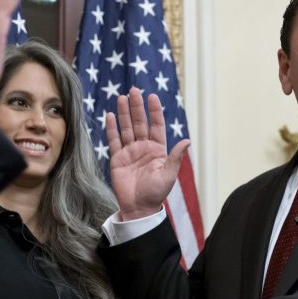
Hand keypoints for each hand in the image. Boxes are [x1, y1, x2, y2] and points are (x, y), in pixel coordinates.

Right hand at [106, 88, 189, 219]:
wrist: (138, 208)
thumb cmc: (156, 193)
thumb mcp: (168, 175)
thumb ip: (175, 157)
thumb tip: (187, 141)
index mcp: (158, 149)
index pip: (156, 125)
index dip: (154, 111)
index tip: (152, 97)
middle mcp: (144, 147)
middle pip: (140, 122)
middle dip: (137, 107)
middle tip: (133, 90)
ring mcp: (130, 151)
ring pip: (126, 128)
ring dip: (124, 113)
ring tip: (121, 98)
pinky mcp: (117, 158)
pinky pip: (114, 140)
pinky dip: (112, 128)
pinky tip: (110, 115)